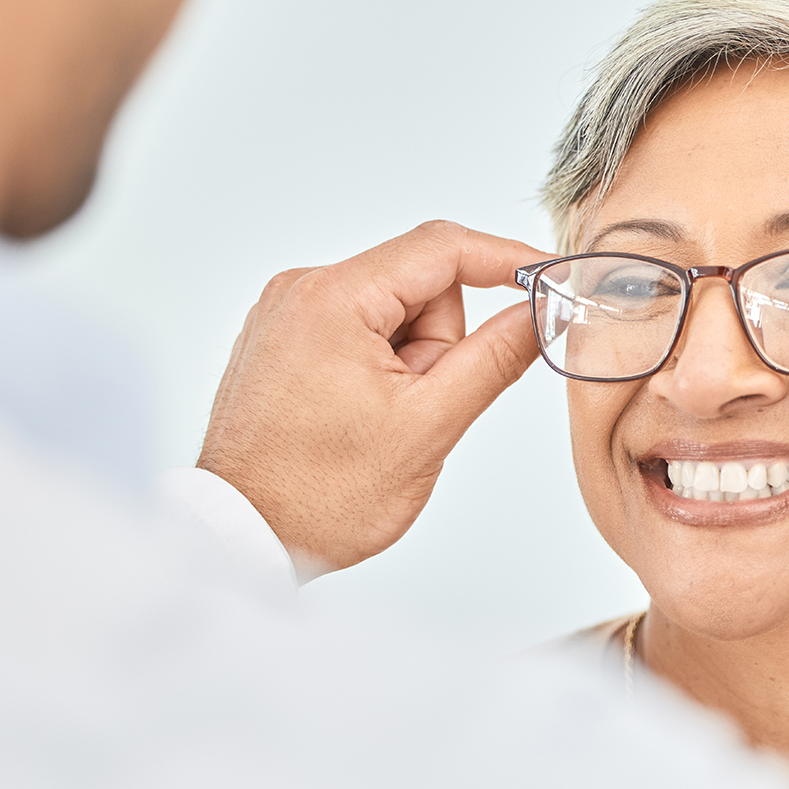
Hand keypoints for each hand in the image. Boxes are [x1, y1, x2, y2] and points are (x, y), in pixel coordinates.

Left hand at [198, 220, 544, 578]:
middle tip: (420, 406)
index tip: (547, 280)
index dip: (506, 260)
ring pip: (392, 313)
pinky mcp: (282, 342)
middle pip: (418, 285)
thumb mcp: (429, 425)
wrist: (242, 540)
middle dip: (440, 343)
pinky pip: (360, 333)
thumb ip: (494, 358)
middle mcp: (301, 290)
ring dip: (411, 362)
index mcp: (334, 297)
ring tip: (383, 421)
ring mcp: (286, 316)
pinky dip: (381, 368)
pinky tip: (362, 417)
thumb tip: (538, 313)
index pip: (443, 247)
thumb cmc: (320, 495)